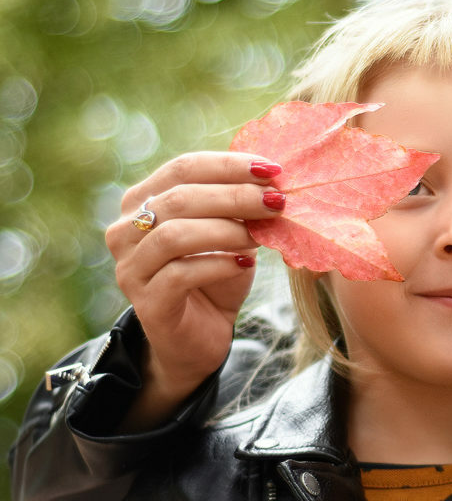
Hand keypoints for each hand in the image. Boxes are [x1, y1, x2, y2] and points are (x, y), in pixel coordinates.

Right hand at [104, 152, 283, 429]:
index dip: (229, 165)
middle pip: (180, 198)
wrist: (202, 335)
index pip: (183, 168)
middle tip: (278, 201)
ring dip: (227, 230)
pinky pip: (180, 274)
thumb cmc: (216, 274)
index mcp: (141, 201)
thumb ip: (239, 206)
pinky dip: (219, 264)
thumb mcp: (231, 232)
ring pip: (175, 235)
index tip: (273, 169)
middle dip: (236, 196)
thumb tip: (272, 179)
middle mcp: (125, 230)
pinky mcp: (146, 302)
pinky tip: (245, 263)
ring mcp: (130, 267)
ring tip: (262, 236)